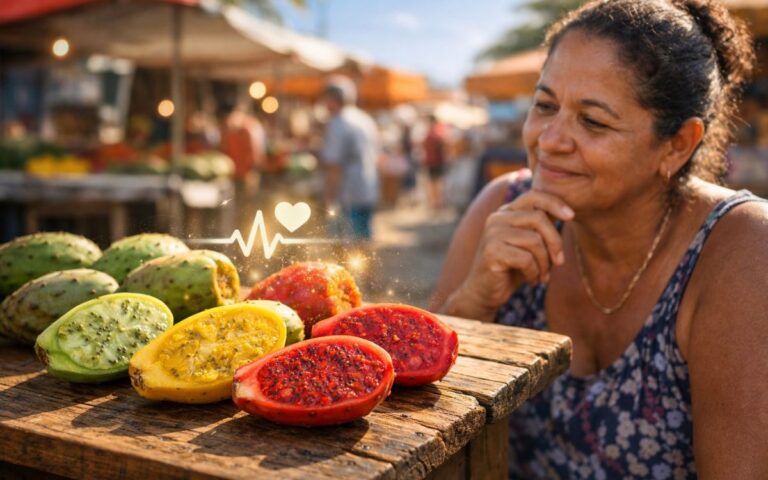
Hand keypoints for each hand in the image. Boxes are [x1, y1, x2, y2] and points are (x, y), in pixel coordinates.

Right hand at [455, 190, 573, 314]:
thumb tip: (568, 212)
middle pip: (538, 218)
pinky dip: (534, 273)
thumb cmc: (511, 269)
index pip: (533, 196)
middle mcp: (497, 219)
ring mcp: (492, 234)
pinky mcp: (492, 252)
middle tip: (558, 262)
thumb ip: (541, 228)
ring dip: (545, 263)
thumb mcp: (529, 245)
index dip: (554, 203)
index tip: (571, 216)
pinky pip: (526, 259)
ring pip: (534, 240)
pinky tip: (531, 280)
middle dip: (555, 242)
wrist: (485, 293)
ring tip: (542, 275)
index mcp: (506, 213)